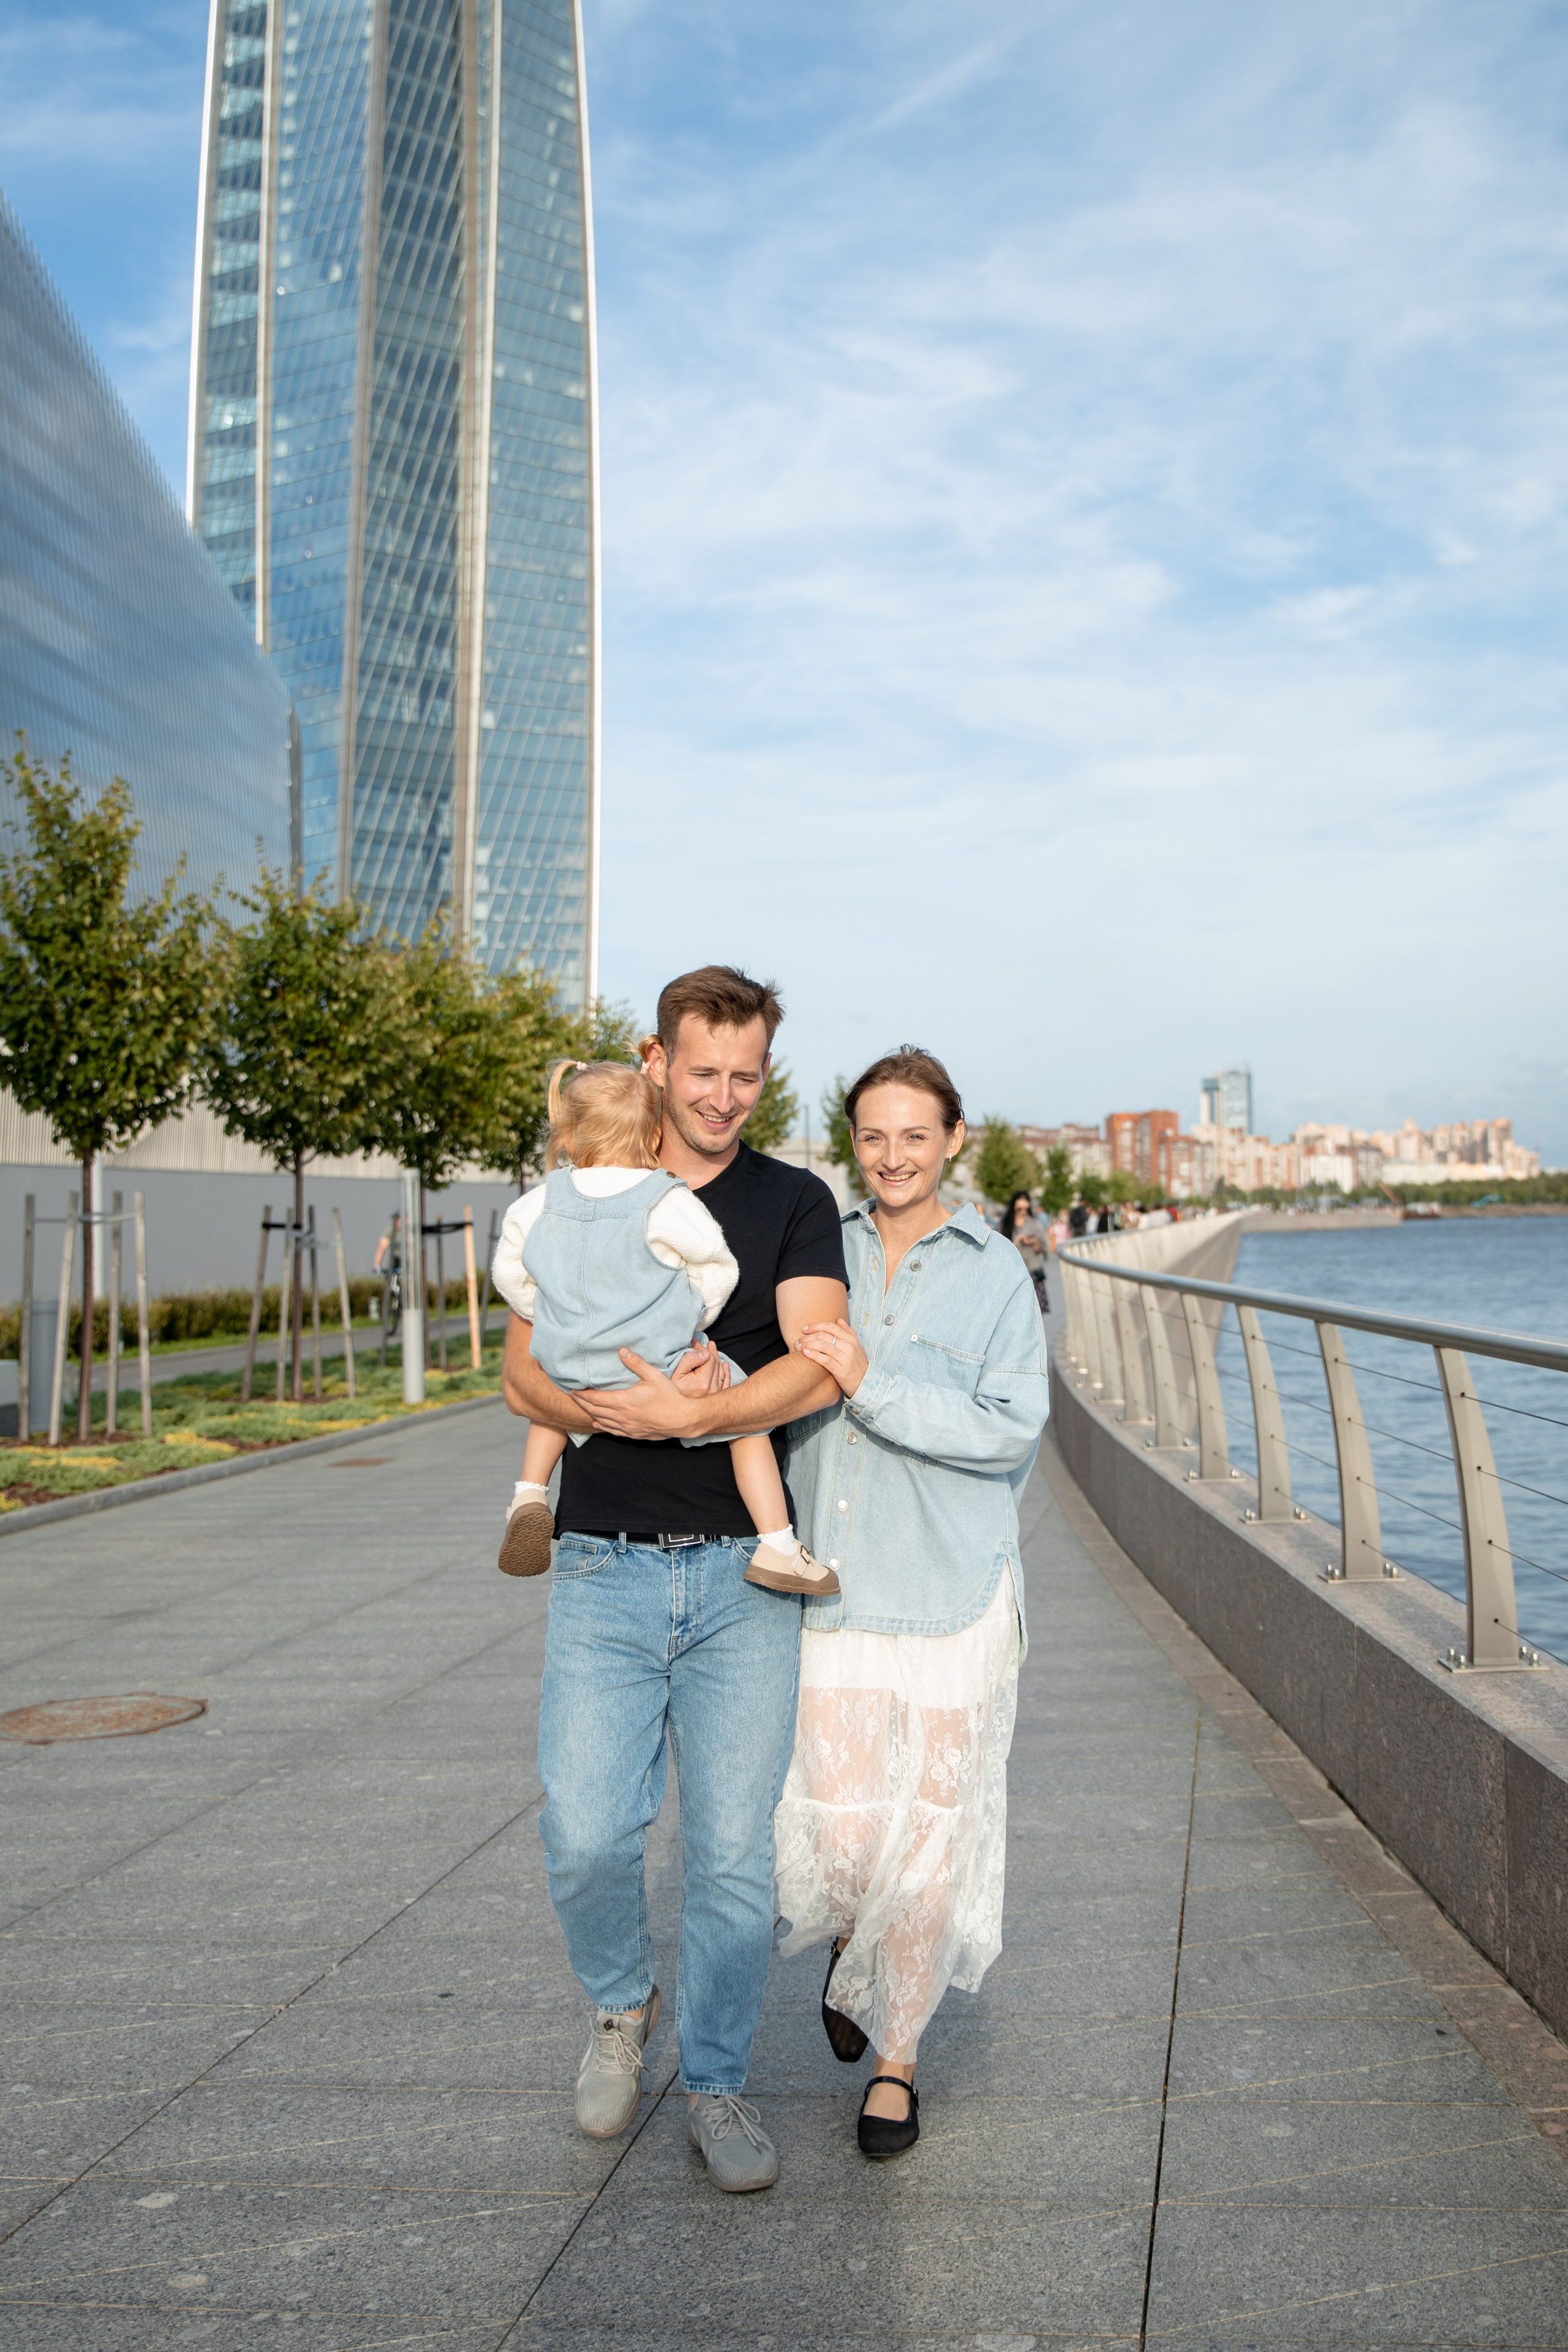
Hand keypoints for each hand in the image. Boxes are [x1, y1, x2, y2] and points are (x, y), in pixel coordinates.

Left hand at [578, 1350, 704, 1439]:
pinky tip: (598, 1424)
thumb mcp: (653, 1376)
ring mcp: (627, 1427)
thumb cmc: (669, 1397)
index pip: (595, 1399)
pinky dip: (602, 1426)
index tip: (573, 1390)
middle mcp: (621, 1416)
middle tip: (573, 1397)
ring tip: (582, 1407)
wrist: (682, 1419)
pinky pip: (612, 1431)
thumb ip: (636, 1363)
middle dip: (581, 1403)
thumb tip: (622, 1351)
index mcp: (623, 1401)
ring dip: (590, 1414)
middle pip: (594, 1410)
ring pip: (602, 1422)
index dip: (582, 1394)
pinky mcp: (633, 1434)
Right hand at [670, 1337, 730, 1397]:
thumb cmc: (671, 1391)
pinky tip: (724, 1365)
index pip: (709, 1358)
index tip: (692, 1344)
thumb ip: (690, 1359)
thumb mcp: (676, 1372)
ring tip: (711, 1348)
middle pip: (716, 1364)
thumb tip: (704, 1354)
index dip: (701, 1349)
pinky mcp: (716, 1399)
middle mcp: (712, 1390)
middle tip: (698, 1345)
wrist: (671, 1409)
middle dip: (707, 1352)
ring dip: (716, 1359)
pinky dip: (725, 1373)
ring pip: (721, 1372)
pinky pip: (726, 1383)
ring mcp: (715, 1395)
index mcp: (703, 1383)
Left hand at [795, 1317, 867, 1396]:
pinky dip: (814, 1355)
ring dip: (808, 1345)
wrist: (866, 1383)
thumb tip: (839, 1320)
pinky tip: (805, 1353)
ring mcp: (845, 1358)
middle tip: (798, 1341)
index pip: (831, 1327)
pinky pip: (825, 1360)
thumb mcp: (857, 1346)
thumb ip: (848, 1332)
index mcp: (851, 1339)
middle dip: (808, 1337)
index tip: (804, 1329)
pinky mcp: (841, 1370)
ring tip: (798, 1347)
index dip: (816, 1326)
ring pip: (823, 1346)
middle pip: (824, 1336)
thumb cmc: (858, 1364)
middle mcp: (849, 1346)